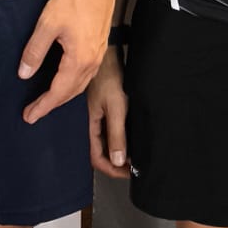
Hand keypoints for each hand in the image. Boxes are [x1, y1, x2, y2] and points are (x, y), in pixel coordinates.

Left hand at [18, 0, 116, 124]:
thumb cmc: (73, 0)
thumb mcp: (47, 25)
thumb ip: (35, 51)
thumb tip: (24, 74)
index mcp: (78, 60)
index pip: (58, 92)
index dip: (42, 106)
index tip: (29, 116)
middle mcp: (91, 62)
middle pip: (71, 93)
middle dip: (51, 105)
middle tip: (34, 112)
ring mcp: (98, 55)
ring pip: (80, 85)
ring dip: (63, 96)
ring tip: (47, 101)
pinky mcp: (99, 47)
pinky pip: (86, 75)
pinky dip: (73, 84)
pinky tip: (65, 80)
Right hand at [87, 50, 129, 179]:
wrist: (109, 54)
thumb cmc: (110, 77)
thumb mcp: (116, 108)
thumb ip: (116, 134)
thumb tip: (119, 160)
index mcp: (92, 125)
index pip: (97, 158)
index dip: (112, 169)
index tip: (129, 173)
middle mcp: (94, 123)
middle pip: (102, 153)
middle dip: (117, 164)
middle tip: (135, 168)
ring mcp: (100, 116)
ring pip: (108, 142)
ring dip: (120, 152)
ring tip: (136, 156)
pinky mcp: (107, 108)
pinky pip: (112, 130)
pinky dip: (122, 139)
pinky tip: (133, 138)